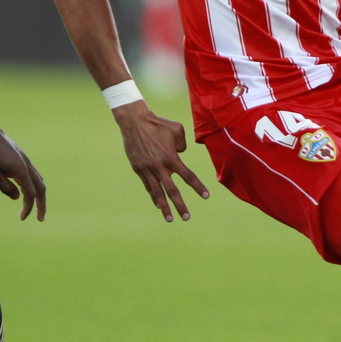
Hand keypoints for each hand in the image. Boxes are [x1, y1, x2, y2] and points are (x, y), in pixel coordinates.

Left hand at [0, 119, 46, 220]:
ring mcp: (26, 160)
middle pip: (41, 188)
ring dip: (40, 194)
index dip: (28, 208)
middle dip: (42, 204)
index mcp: (21, 171)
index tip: (22, 218)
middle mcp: (27, 165)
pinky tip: (27, 190)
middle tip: (40, 218)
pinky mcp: (21, 158)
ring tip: (37, 206)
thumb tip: (17, 197)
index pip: (30, 194)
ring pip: (39, 180)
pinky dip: (35, 185)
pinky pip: (34, 174)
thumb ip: (5, 187)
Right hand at [114, 102, 209, 221]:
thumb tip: (180, 155)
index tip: (206, 196)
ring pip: (158, 193)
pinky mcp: (138, 169)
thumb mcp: (177, 130)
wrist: (134, 122)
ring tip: (170, 219)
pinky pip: (148, 186)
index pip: (188, 176)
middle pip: (172, 190)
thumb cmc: (159, 124)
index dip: (198, 187)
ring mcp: (147, 169)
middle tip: (187, 218)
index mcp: (171, 157)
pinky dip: (154, 196)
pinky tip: (158, 205)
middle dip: (180, 205)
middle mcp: (159, 166)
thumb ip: (183, 145)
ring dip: (164, 207)